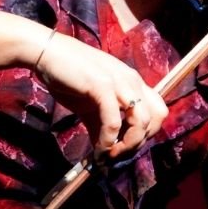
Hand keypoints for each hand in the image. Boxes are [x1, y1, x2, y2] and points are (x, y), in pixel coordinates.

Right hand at [34, 30, 168, 158]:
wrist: (48, 53)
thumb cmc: (69, 76)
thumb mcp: (91, 104)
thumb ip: (101, 125)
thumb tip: (104, 153)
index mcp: (133, 82)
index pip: (159, 111)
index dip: (147, 134)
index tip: (126, 147)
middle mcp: (132, 80)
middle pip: (157, 118)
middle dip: (139, 143)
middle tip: (117, 155)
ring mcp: (119, 81)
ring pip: (142, 121)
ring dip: (127, 146)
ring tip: (109, 155)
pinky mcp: (102, 85)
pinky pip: (114, 122)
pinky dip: (108, 142)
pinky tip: (98, 150)